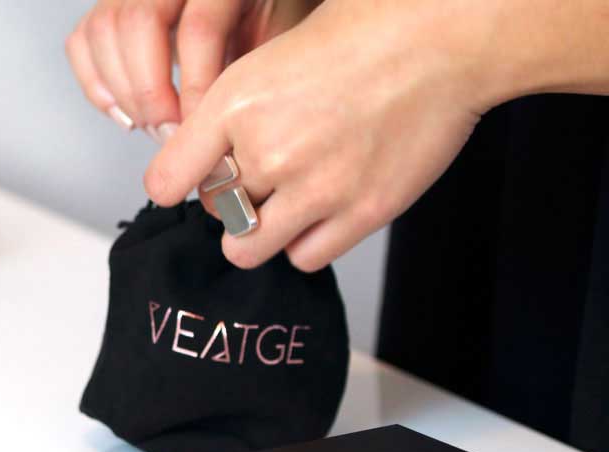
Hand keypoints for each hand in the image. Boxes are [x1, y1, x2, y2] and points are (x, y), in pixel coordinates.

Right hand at [65, 0, 320, 135]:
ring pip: (103, 31)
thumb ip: (254, 70)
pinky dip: (96, 85)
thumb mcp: (278, 30)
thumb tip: (230, 130)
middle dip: (149, 91)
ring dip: (122, 92)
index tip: (198, 130)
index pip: (197, 28)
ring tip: (152, 125)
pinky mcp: (108, 6)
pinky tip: (125, 112)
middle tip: (169, 133)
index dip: (195, 88)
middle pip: (136, 23)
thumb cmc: (265, 9)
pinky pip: (82, 41)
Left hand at [145, 0, 485, 270]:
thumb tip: (196, 165)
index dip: (177, 186)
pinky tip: (322, 209)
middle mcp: (269, 149)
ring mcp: (315, 187)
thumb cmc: (361, 36)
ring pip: (248, 249)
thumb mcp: (269, 60)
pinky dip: (306, 242)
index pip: (167, 181)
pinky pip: (303, 257)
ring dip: (261, 233)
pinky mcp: (360, 212)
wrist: (442, 36)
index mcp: (235, 104)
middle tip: (262, 177)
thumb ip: (226, 117)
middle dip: (232, 200)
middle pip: (215, 213)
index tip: (190, 184)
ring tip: (288, 201)